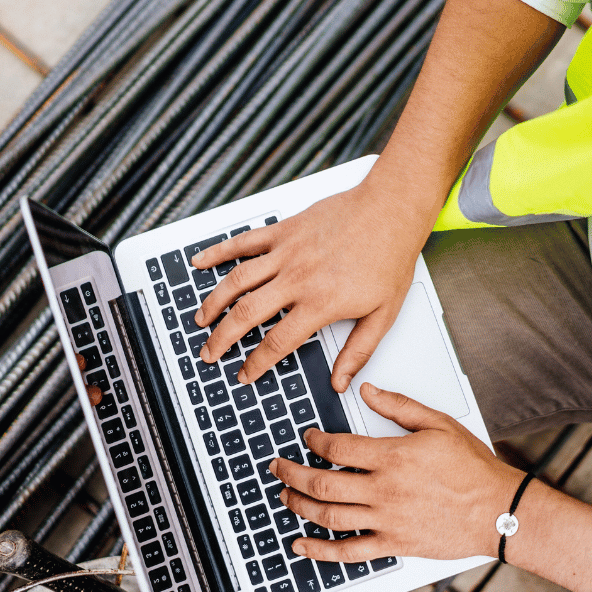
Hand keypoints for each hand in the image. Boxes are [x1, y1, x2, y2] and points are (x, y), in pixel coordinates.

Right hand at [188, 178, 430, 390]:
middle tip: (209, 352)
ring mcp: (287, 252)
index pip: (278, 342)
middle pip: (247, 314)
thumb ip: (358, 351)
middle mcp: (297, 279)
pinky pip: (244, 242)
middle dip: (222, 338)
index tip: (244, 374)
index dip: (256, 363)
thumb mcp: (383, 314)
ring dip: (214, 302)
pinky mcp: (284, 230)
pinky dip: (219, 252)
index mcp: (320, 303)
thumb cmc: (390, 257)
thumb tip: (341, 381)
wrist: (391, 210)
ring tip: (201, 320)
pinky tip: (200, 262)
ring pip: (237, 280)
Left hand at [267, 383, 521, 561]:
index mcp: (392, 457)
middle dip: (292, 473)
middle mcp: (383, 490)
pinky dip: (320, 551)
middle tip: (278, 467)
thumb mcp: (439, 424)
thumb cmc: (473, 469)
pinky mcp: (394, 545)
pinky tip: (301, 545)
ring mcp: (386, 521)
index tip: (308, 437)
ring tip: (285, 497)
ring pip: (328, 515)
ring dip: (299, 506)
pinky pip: (349, 552)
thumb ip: (399, 407)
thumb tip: (369, 391)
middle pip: (322, 482)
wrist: (499, 510)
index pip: (337, 447)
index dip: (315, 440)